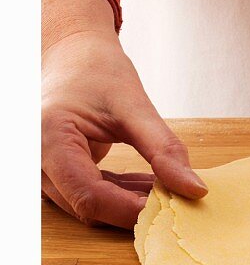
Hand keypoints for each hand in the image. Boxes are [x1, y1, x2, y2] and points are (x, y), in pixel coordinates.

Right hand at [42, 0, 206, 228]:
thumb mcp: (133, 106)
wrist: (72, 54)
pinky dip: (124, 194)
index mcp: (50, 138)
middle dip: (135, 210)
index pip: (90, 195)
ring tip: (169, 188)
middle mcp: (40, 161)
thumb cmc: (95, 70)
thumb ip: (164, 150)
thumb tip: (194, 190)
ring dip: (132, 204)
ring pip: (93, 207)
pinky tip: (153, 185)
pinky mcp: (61, 175)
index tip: (172, 209)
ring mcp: (46, 171)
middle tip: (177, 202)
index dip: (132, 210)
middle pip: (90, 207)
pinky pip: (94, 197)